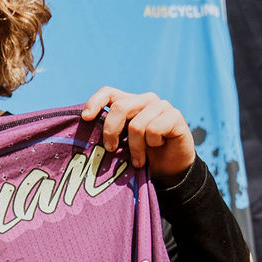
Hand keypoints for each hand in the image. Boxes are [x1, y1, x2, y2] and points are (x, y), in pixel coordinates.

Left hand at [81, 86, 195, 179]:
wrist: (169, 168)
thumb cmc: (142, 155)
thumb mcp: (121, 143)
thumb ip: (109, 132)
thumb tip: (86, 129)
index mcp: (129, 102)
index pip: (108, 93)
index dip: (95, 102)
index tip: (86, 118)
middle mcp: (145, 100)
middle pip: (120, 107)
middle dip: (111, 131)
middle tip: (111, 150)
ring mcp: (161, 106)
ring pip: (137, 125)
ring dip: (135, 148)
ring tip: (138, 160)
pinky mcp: (175, 116)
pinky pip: (154, 130)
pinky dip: (153, 143)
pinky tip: (158, 146)